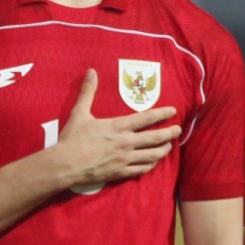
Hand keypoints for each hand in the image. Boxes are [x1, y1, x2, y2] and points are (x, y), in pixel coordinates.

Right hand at [44, 70, 179, 188]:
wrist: (65, 165)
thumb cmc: (72, 139)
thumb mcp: (79, 113)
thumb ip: (88, 92)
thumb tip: (91, 71)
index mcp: (118, 126)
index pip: (146, 118)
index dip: (162, 114)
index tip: (173, 111)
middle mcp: (126, 142)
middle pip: (155, 138)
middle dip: (169, 133)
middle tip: (178, 130)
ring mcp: (125, 159)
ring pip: (152, 155)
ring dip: (163, 150)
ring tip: (169, 146)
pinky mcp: (121, 172)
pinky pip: (142, 170)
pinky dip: (151, 165)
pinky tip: (153, 163)